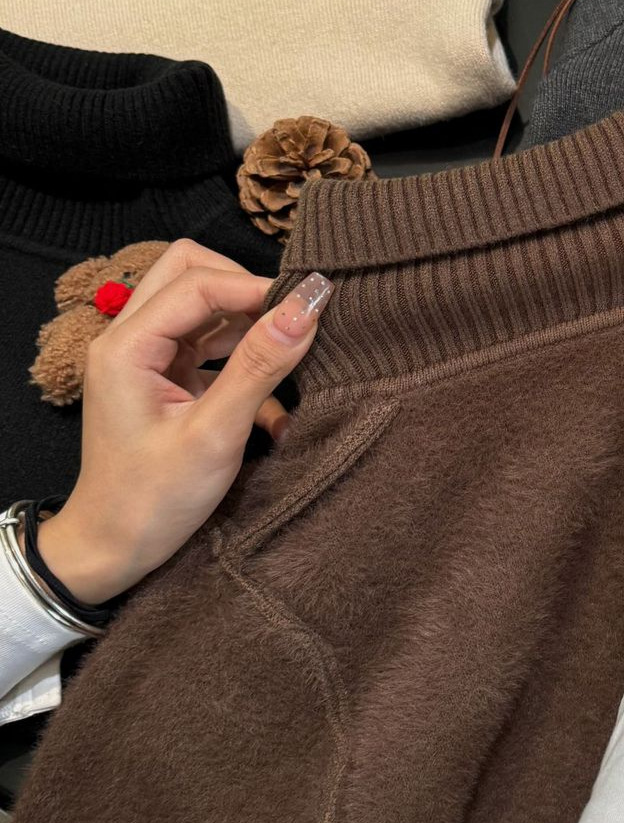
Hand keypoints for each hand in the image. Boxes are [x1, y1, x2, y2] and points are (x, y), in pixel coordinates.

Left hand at [34, 241, 332, 603]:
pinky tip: (273, 397)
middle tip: (292, 319)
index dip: (256, 287)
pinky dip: (243, 356)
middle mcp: (129, 341)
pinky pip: (208, 343)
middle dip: (244, 288)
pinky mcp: (164, 380)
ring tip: (291, 351)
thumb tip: (305, 311)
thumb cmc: (154, 499)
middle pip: (189, 274)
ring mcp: (146, 359)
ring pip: (201, 305)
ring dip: (247, 321)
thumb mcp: (216, 434)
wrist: (113, 549)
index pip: (197, 283)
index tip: (311, 306)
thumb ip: (259, 367)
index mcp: (127, 347)